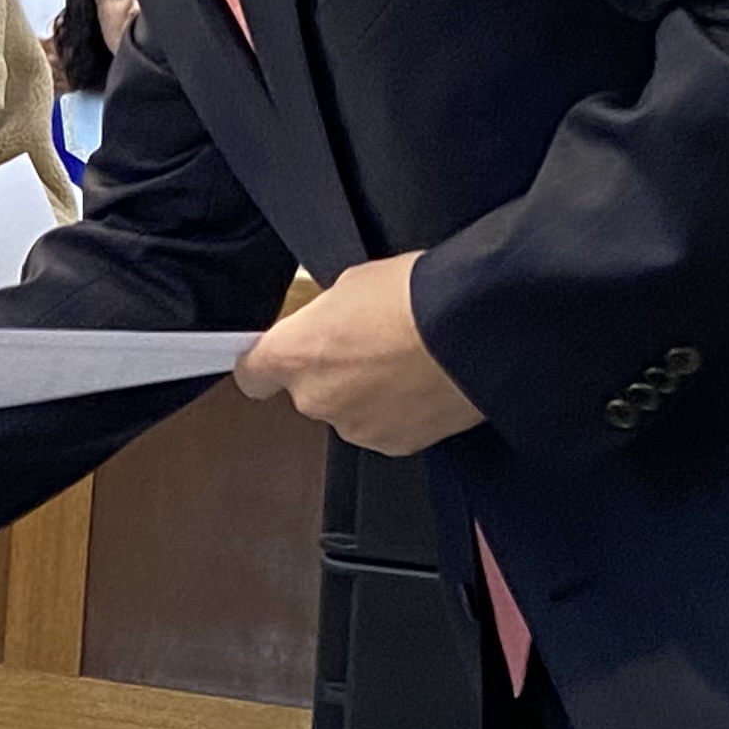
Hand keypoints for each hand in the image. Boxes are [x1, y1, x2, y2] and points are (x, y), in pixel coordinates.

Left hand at [234, 251, 481, 454]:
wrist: (475, 331)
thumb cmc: (418, 297)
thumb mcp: (353, 283)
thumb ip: (325, 316)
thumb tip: (327, 325)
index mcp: (294, 355)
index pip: (253, 374)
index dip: (266, 365)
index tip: (275, 358)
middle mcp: (317, 399)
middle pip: (309, 391)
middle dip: (333, 372)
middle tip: (369, 343)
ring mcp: (356, 427)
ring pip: (350, 411)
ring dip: (368, 393)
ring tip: (405, 361)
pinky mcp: (396, 445)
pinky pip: (387, 426)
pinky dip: (401, 411)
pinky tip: (423, 381)